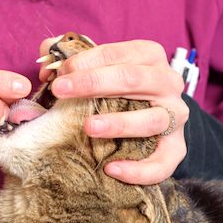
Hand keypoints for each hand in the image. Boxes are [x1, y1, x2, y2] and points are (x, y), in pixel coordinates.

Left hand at [38, 38, 187, 184]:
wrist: (150, 115)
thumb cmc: (114, 88)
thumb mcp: (95, 67)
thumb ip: (68, 60)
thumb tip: (45, 65)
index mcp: (148, 56)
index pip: (117, 53)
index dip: (85, 62)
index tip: (59, 74)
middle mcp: (167, 82)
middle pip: (133, 79)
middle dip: (93, 83)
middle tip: (60, 91)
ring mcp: (175, 115)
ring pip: (152, 118)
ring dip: (120, 123)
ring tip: (89, 127)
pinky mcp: (176, 147)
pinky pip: (163, 161)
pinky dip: (140, 169)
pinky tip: (112, 169)